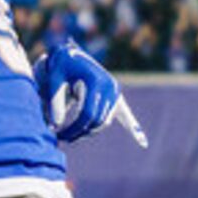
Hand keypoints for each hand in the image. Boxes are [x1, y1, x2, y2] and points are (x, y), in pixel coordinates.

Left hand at [34, 41, 148, 147]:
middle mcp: (110, 87)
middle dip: (80, 133)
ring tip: (71, 136)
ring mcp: (115, 93)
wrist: (72, 54)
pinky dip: (132, 128)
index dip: (73, 128)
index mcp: (96, 82)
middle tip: (62, 138)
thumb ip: (54, 101)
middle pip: (97, 121)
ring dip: (90, 131)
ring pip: (104, 122)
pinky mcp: (116, 97)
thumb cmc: (61, 65)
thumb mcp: (54, 78)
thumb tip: (56, 126)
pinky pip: (126, 116)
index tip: (58, 134)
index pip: (87, 114)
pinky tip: (143, 143)